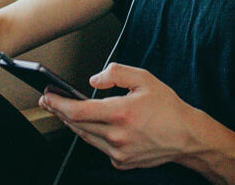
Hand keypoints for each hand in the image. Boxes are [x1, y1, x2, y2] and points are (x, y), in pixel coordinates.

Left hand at [39, 63, 199, 169]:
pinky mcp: (121, 162)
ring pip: (85, 136)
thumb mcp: (145, 79)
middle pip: (77, 124)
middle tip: (49, 101)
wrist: (186, 137)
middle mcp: (117, 136)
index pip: (78, 110)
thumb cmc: (168, 108)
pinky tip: (93, 125)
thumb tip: (93, 80)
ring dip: (72, 123)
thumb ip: (116, 73)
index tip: (48, 96)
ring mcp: (118, 152)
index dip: (58, 103)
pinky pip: (99, 147)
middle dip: (59, 111)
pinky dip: (93, 135)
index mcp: (121, 113)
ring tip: (64, 110)